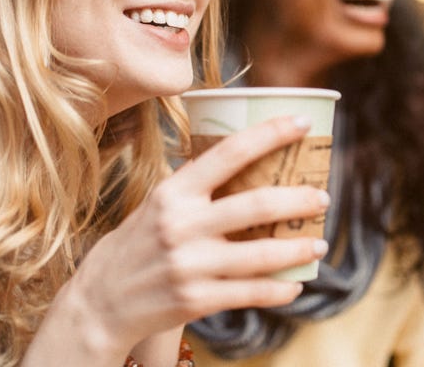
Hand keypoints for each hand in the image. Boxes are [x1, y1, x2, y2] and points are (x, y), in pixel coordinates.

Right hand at [25, 115, 329, 365]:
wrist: (101, 300)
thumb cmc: (135, 244)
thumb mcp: (156, 204)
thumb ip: (194, 185)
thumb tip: (238, 157)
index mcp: (173, 192)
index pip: (229, 152)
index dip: (270, 134)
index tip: (302, 122)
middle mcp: (181, 224)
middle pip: (256, 203)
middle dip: (299, 199)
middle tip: (322, 197)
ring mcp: (190, 264)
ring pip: (261, 254)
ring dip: (298, 248)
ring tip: (319, 243)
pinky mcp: (196, 299)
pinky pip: (251, 293)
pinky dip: (279, 290)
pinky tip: (294, 285)